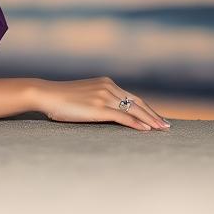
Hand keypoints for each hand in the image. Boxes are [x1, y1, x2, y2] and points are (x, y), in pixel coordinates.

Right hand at [32, 76, 170, 131]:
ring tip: (161, 129)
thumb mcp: (84, 95)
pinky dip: (136, 123)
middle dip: (154, 115)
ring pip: (133, 110)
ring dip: (150, 120)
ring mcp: (104, 96)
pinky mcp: (98, 108)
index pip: (133, 97)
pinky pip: (122, 117)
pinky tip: (146, 130)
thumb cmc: (60, 98)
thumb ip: (98, 100)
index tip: (157, 117)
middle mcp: (108, 87)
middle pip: (138, 103)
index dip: (147, 108)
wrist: (46, 94)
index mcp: (106, 83)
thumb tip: (108, 112)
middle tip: (167, 126)